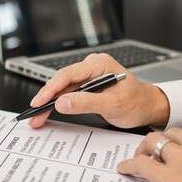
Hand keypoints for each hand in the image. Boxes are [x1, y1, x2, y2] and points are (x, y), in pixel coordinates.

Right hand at [28, 53, 170, 128]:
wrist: (147, 107)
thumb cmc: (136, 103)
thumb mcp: (112, 105)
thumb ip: (86, 103)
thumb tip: (62, 102)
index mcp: (99, 64)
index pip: (68, 74)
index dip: (51, 88)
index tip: (39, 101)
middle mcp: (91, 67)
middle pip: (61, 81)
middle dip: (46, 98)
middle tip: (34, 113)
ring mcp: (87, 76)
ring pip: (61, 89)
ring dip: (49, 103)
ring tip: (37, 117)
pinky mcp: (85, 86)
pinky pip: (67, 94)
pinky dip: (57, 104)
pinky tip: (47, 111)